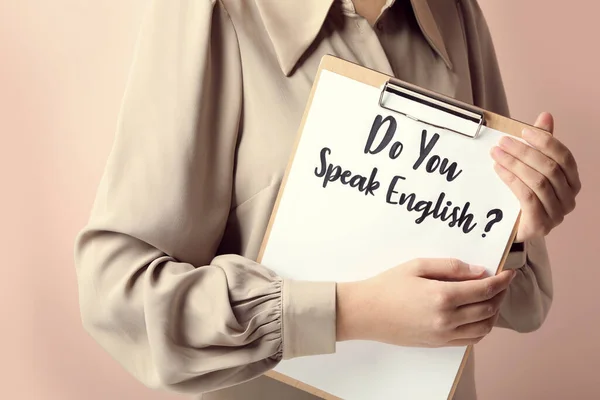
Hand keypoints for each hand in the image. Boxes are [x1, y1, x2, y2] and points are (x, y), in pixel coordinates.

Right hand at [336, 259, 515, 346]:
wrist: (365, 312)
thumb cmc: (387, 285)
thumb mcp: (417, 265)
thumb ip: (450, 267)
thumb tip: (478, 271)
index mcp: (442, 296)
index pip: (485, 289)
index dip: (502, 280)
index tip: (509, 272)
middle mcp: (447, 319)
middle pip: (488, 308)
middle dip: (500, 294)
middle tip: (501, 282)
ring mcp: (443, 334)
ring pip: (484, 327)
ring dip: (494, 312)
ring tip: (492, 298)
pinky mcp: (437, 343)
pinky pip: (470, 340)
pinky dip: (482, 328)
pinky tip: (479, 316)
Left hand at [491, 112, 580, 241]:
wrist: (512, 229)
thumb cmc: (524, 196)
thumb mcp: (532, 168)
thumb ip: (540, 145)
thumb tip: (545, 115)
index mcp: (572, 182)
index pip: (564, 157)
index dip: (544, 141)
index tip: (522, 131)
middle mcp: (569, 198)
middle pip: (549, 168)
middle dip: (524, 152)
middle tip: (502, 142)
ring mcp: (556, 214)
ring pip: (538, 182)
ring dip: (515, 164)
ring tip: (496, 154)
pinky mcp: (540, 224)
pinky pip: (527, 197)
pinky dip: (512, 180)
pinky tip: (498, 170)